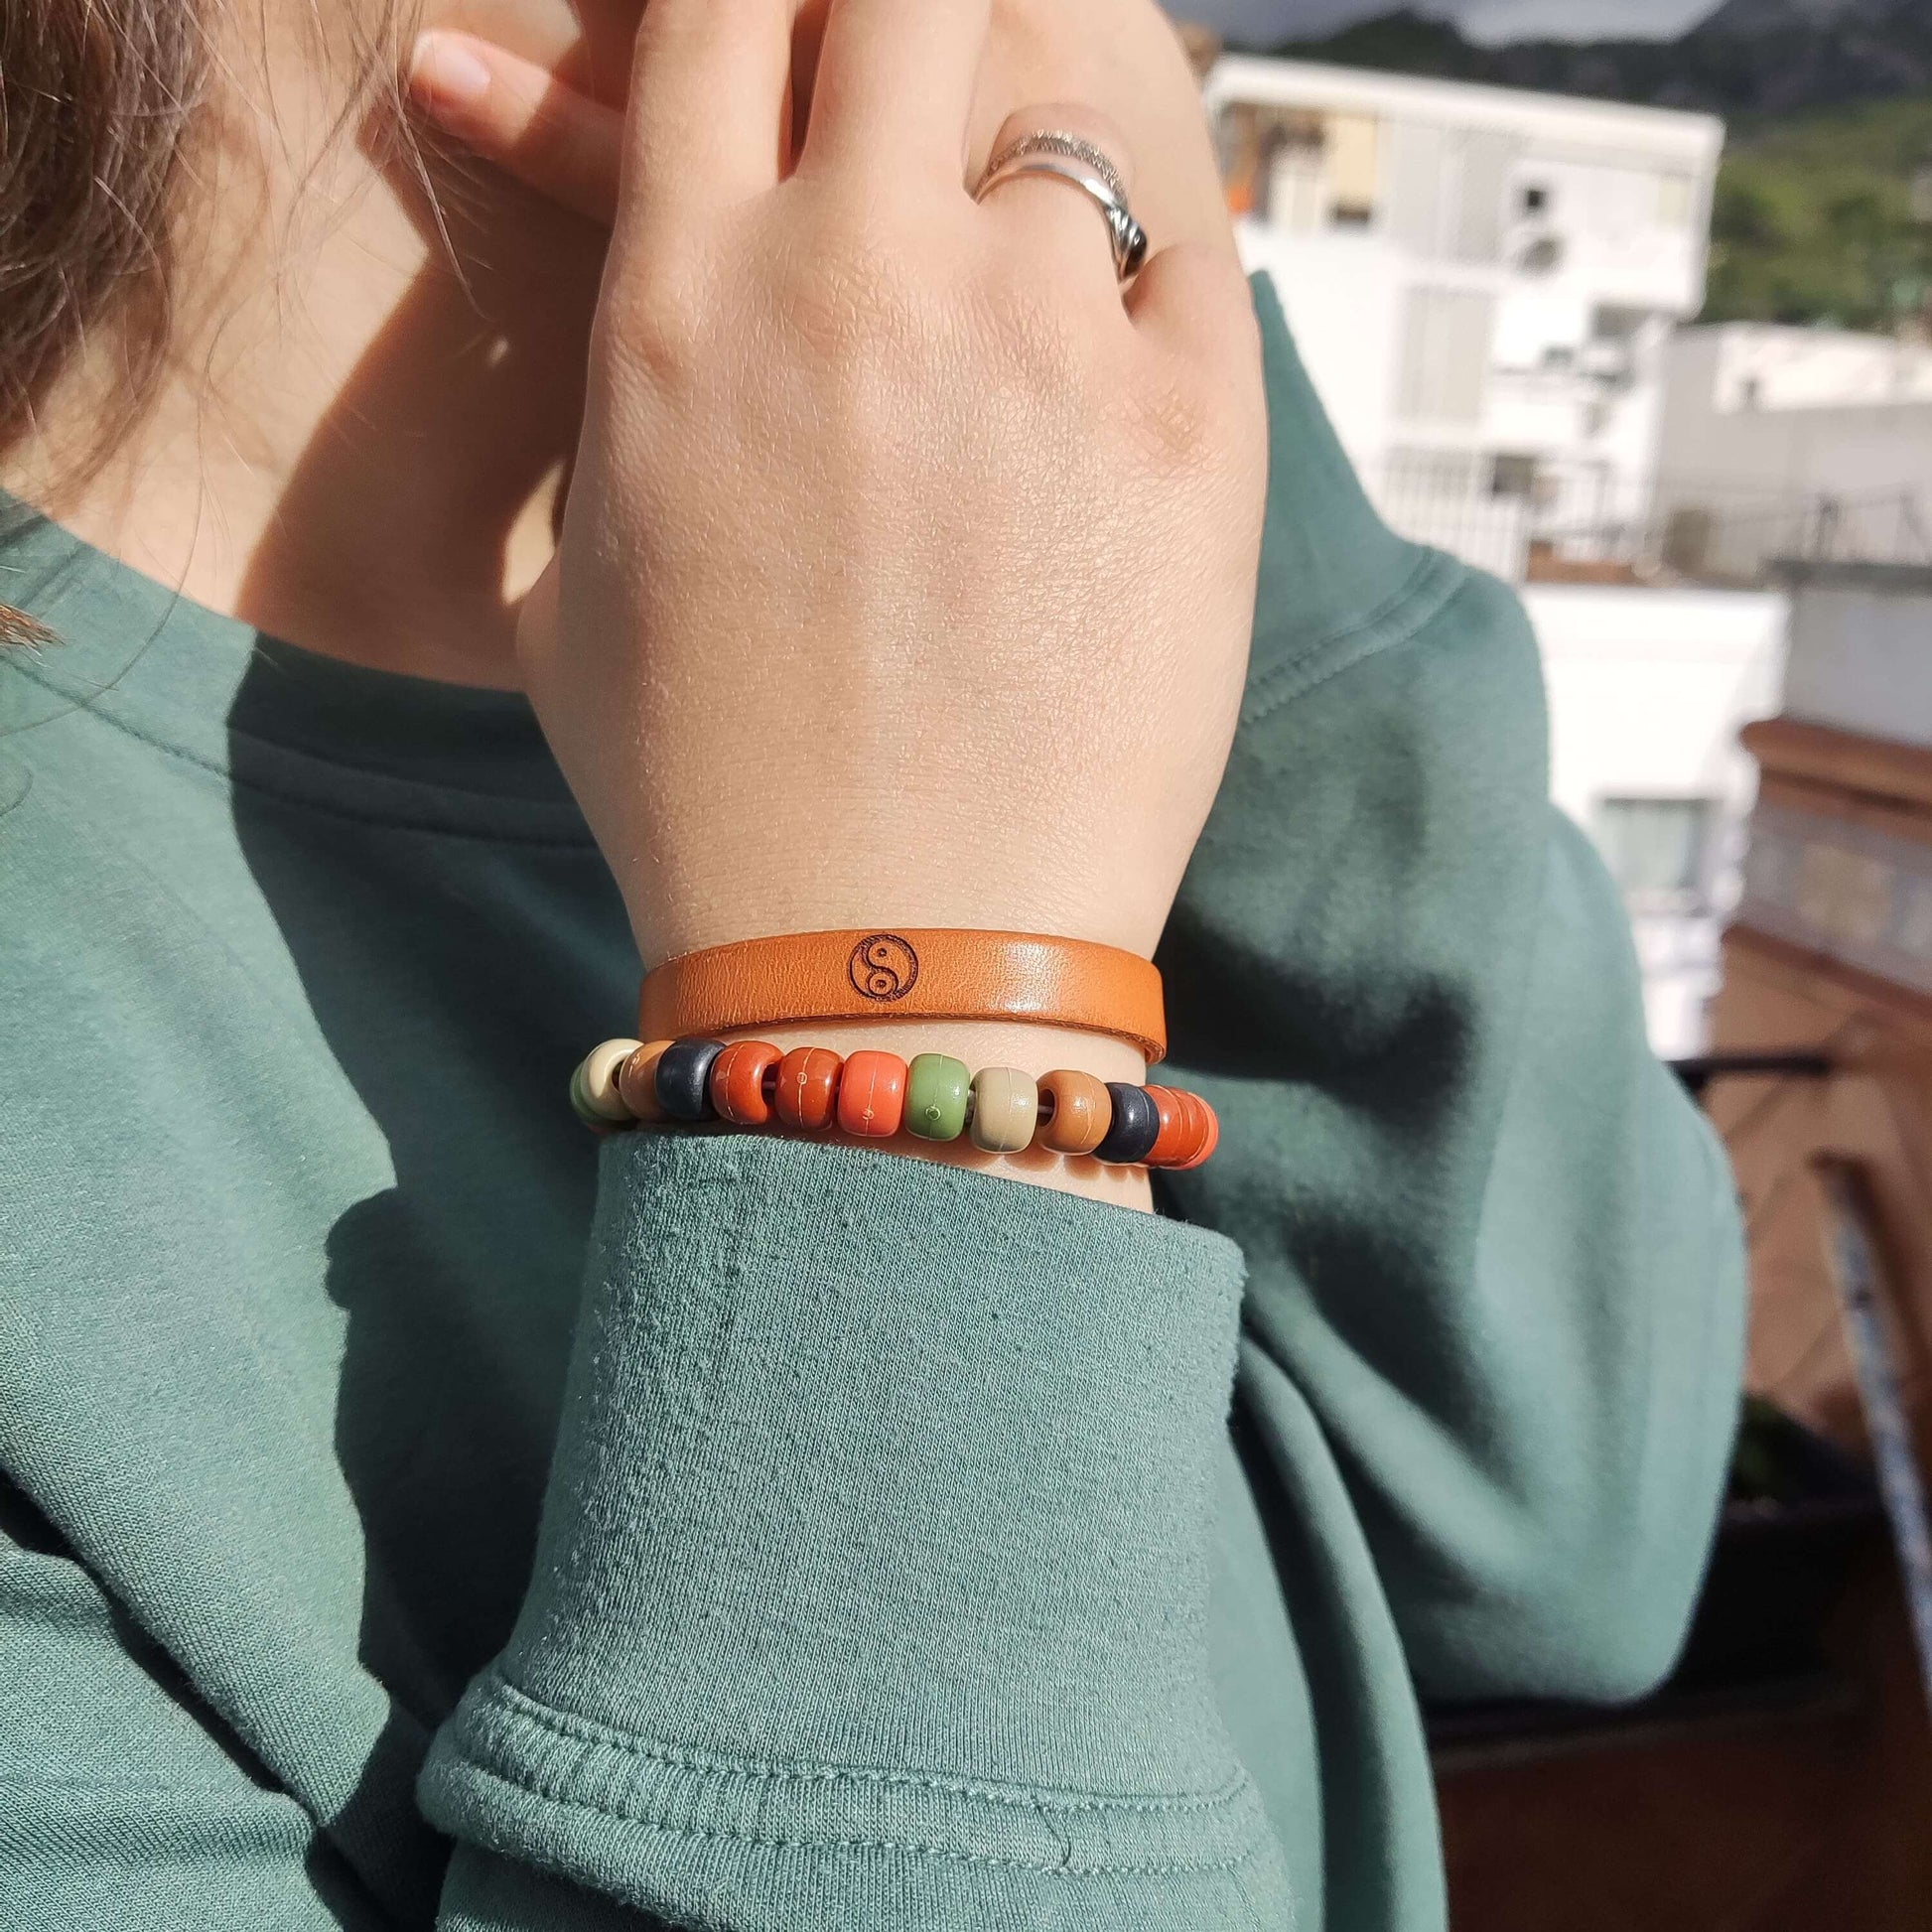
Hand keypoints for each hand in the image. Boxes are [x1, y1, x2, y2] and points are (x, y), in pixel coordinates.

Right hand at [412, 0, 1264, 1203]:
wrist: (883, 964)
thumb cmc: (708, 798)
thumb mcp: (570, 593)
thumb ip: (614, 396)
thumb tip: (663, 286)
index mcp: (683, 303)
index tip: (803, 30)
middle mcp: (858, 280)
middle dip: (918, 13)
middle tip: (932, 96)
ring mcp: (1041, 347)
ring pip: (1071, 112)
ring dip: (1042, 172)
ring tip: (1026, 289)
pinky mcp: (1191, 433)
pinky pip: (1194, 243)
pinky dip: (1155, 265)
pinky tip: (1114, 348)